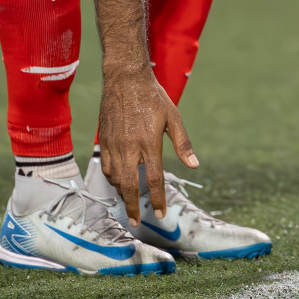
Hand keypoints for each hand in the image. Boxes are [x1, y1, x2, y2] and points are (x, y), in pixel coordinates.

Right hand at [96, 67, 196, 224]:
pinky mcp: (103, 140)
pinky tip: (119, 180)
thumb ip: (183, 143)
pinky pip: (105, 166)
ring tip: (129, 200)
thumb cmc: (153, 96)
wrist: (125, 78)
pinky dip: (112, 178)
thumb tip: (194, 165)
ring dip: (123, 192)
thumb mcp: (173, 117)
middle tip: (136, 220)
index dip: (157, 200)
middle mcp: (129, 147)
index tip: (160, 214)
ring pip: (115, 178)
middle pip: (130, 186)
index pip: (154, 180)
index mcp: (149, 143)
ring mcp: (114, 144)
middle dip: (132, 206)